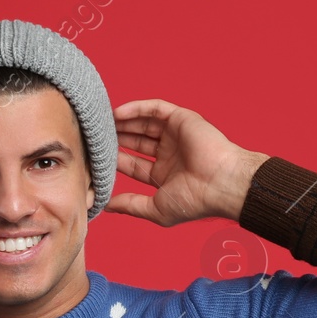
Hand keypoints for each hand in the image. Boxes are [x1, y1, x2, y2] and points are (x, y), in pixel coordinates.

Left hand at [106, 99, 267, 226]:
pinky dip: (137, 109)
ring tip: (102, 123)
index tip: (95, 159)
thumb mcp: (155, 208)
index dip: (115, 161)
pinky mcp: (181, 119)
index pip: (133, 164)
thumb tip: (105, 206)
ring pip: (143, 124)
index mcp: (164, 175)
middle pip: (136, 142)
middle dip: (116, 139)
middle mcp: (169, 154)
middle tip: (94, 137)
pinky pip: (155, 109)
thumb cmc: (194, 201)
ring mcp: (176, 136)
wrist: (221, 184)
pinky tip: (118, 113)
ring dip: (123, 122)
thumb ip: (130, 205)